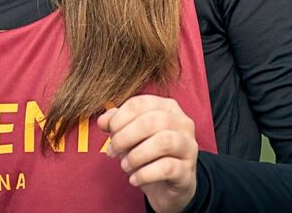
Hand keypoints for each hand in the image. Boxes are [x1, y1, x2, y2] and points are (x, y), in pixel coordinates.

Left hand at [96, 95, 199, 212]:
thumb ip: (116, 124)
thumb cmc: (149, 155)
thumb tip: (102, 120)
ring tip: (124, 165)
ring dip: (136, 155)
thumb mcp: (130, 136)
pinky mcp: (188, 171)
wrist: (168, 187)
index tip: (109, 133)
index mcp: (167, 107)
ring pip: (163, 141)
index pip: (140, 103)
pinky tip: (134, 179)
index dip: (119, 118)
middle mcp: (182, 123)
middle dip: (125, 137)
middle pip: (150, 121)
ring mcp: (188, 147)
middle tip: (113, 151)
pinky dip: (144, 174)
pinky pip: (166, 168)